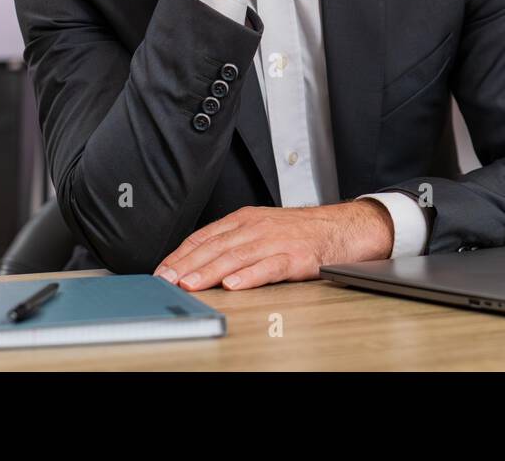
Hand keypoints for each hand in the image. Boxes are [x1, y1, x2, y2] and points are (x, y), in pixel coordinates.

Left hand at [153, 201, 394, 291]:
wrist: (343, 227)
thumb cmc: (301, 232)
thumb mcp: (262, 228)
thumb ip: (232, 241)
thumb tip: (196, 262)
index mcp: (245, 220)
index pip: (204, 236)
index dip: (180, 255)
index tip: (161, 271)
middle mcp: (257, 228)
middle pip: (215, 247)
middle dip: (187, 265)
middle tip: (167, 281)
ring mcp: (276, 242)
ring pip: (237, 256)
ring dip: (210, 271)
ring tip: (191, 284)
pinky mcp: (295, 257)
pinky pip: (269, 267)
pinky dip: (250, 276)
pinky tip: (235, 284)